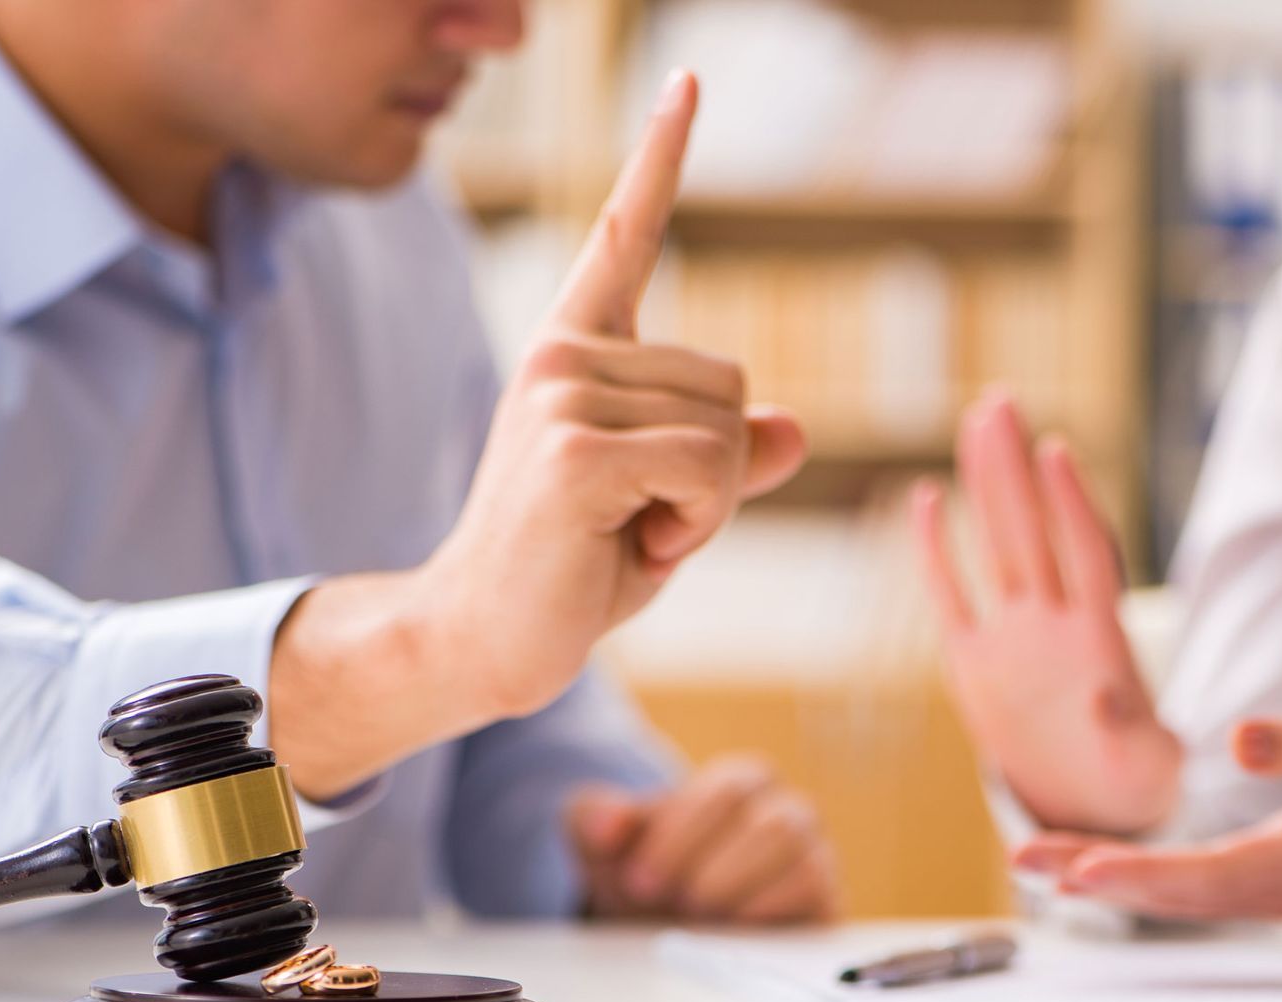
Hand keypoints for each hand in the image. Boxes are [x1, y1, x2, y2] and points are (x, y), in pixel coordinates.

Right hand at [419, 69, 803, 721]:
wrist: (481, 641)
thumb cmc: (573, 571)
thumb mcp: (667, 507)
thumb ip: (727, 461)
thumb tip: (799, 429)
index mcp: (576, 351)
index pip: (625, 235)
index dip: (659, 158)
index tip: (686, 81)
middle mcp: (564, 354)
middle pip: (734, 383)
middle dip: (716, 474)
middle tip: (640, 520)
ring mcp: (562, 394)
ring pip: (728, 432)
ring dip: (705, 506)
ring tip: (626, 533)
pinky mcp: (574, 450)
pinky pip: (709, 470)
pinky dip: (696, 526)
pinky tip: (628, 547)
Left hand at [566, 756, 840, 923]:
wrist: (669, 927)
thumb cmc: (647, 873)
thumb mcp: (605, 843)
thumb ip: (593, 818)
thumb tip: (609, 823)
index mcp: (742, 781)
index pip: (730, 790)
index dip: (682, 835)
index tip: (640, 876)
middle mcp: (788, 811)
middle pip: (773, 824)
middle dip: (711, 868)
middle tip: (666, 899)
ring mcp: (812, 855)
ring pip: (800, 857)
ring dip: (738, 890)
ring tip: (695, 913)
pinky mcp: (822, 902)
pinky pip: (816, 893)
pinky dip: (768, 910)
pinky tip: (729, 927)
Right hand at [911, 391, 1181, 836]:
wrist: (1095, 805)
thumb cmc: (1136, 782)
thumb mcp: (1148, 767)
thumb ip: (1134, 734)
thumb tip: (1106, 697)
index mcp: (1100, 641)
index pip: (1085, 555)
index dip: (1072, 503)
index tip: (1057, 449)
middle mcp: (1054, 624)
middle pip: (1033, 531)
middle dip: (1016, 469)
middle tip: (1000, 402)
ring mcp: (1013, 637)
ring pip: (996, 546)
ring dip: (987, 486)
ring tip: (976, 422)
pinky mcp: (976, 663)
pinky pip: (951, 597)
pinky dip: (937, 551)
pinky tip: (926, 497)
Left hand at [1012, 698, 1281, 919]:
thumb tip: (1241, 741)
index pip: (1217, 875)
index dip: (1146, 876)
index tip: (1083, 869)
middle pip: (1182, 895)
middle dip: (1101, 878)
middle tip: (1026, 861)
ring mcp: (1275, 893)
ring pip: (1178, 898)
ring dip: (1105, 879)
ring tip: (1032, 861)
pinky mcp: (1261, 883)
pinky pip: (1188, 890)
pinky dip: (1133, 879)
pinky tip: (1083, 866)